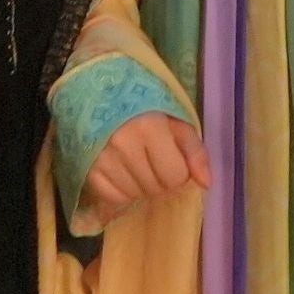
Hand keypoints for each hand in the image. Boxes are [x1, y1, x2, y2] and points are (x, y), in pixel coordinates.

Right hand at [84, 110, 208, 219]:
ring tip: (136, 165)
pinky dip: (122, 192)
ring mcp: (103, 158)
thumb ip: (195, 151)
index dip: (178, 172)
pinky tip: (122, 174)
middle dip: (160, 179)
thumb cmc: (144, 108)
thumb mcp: (175, 121)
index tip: (170, 159)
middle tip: (152, 160)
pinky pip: (113, 198)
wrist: (100, 95)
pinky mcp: (87, 169)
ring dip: (141, 186)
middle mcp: (124, 144)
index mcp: (150, 127)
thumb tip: (206, 183)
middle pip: (156, 188)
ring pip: (135, 195)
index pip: (175, 175)